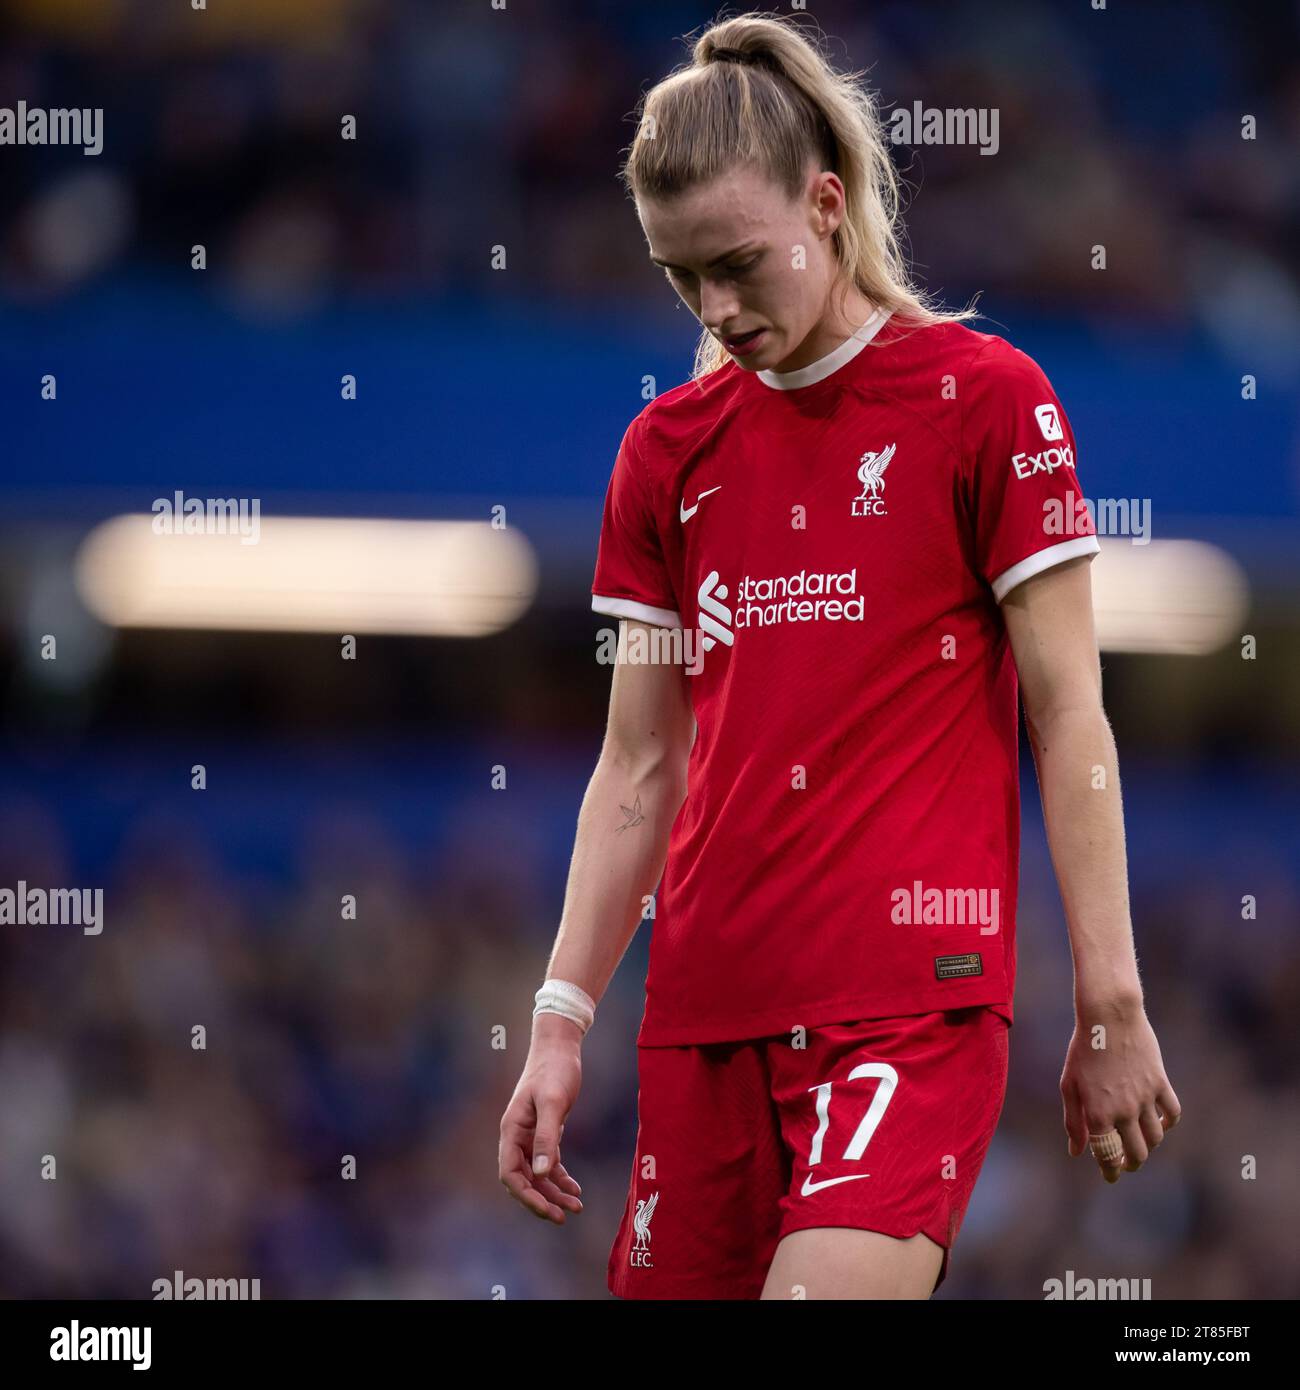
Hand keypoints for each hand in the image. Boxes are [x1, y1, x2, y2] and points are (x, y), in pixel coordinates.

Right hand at [498, 1014, 584, 1222]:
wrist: (560, 1047)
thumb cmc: (555, 1070)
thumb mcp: (553, 1102)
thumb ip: (546, 1137)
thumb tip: (539, 1174)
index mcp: (512, 1129)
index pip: (510, 1173)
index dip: (526, 1195)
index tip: (547, 1210)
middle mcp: (517, 1135)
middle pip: (523, 1179)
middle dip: (542, 1200)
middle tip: (564, 1217)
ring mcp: (530, 1135)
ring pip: (537, 1174)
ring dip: (553, 1192)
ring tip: (576, 1206)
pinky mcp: (545, 1131)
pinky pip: (549, 1162)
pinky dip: (560, 1177)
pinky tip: (575, 1189)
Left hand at [1061, 1000, 1181, 1182]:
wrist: (1109, 1017)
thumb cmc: (1083, 1049)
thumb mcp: (1069, 1084)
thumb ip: (1073, 1121)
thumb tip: (1076, 1152)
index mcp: (1098, 1113)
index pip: (1107, 1155)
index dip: (1109, 1171)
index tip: (1109, 1176)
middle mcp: (1124, 1110)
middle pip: (1136, 1153)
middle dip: (1130, 1164)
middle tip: (1126, 1165)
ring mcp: (1145, 1098)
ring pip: (1156, 1138)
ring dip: (1149, 1147)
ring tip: (1140, 1146)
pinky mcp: (1161, 1083)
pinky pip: (1173, 1113)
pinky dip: (1168, 1124)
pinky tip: (1159, 1123)